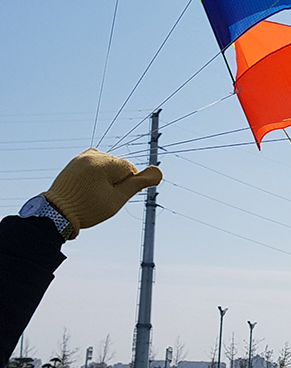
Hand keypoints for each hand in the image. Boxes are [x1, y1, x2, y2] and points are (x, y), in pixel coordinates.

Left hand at [45, 149, 162, 237]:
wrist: (55, 212)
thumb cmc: (88, 207)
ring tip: (92, 194)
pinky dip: (95, 175)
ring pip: (105, 166)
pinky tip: (87, 188)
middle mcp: (94, 155)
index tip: (111, 197)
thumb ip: (138, 184)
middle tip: (99, 198)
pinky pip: (93, 165)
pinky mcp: (74, 162)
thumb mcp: (117, 199)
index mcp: (105, 162)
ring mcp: (82, 157)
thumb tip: (159, 172)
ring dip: (104, 178)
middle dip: (115, 181)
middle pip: (117, 166)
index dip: (125, 186)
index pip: (129, 169)